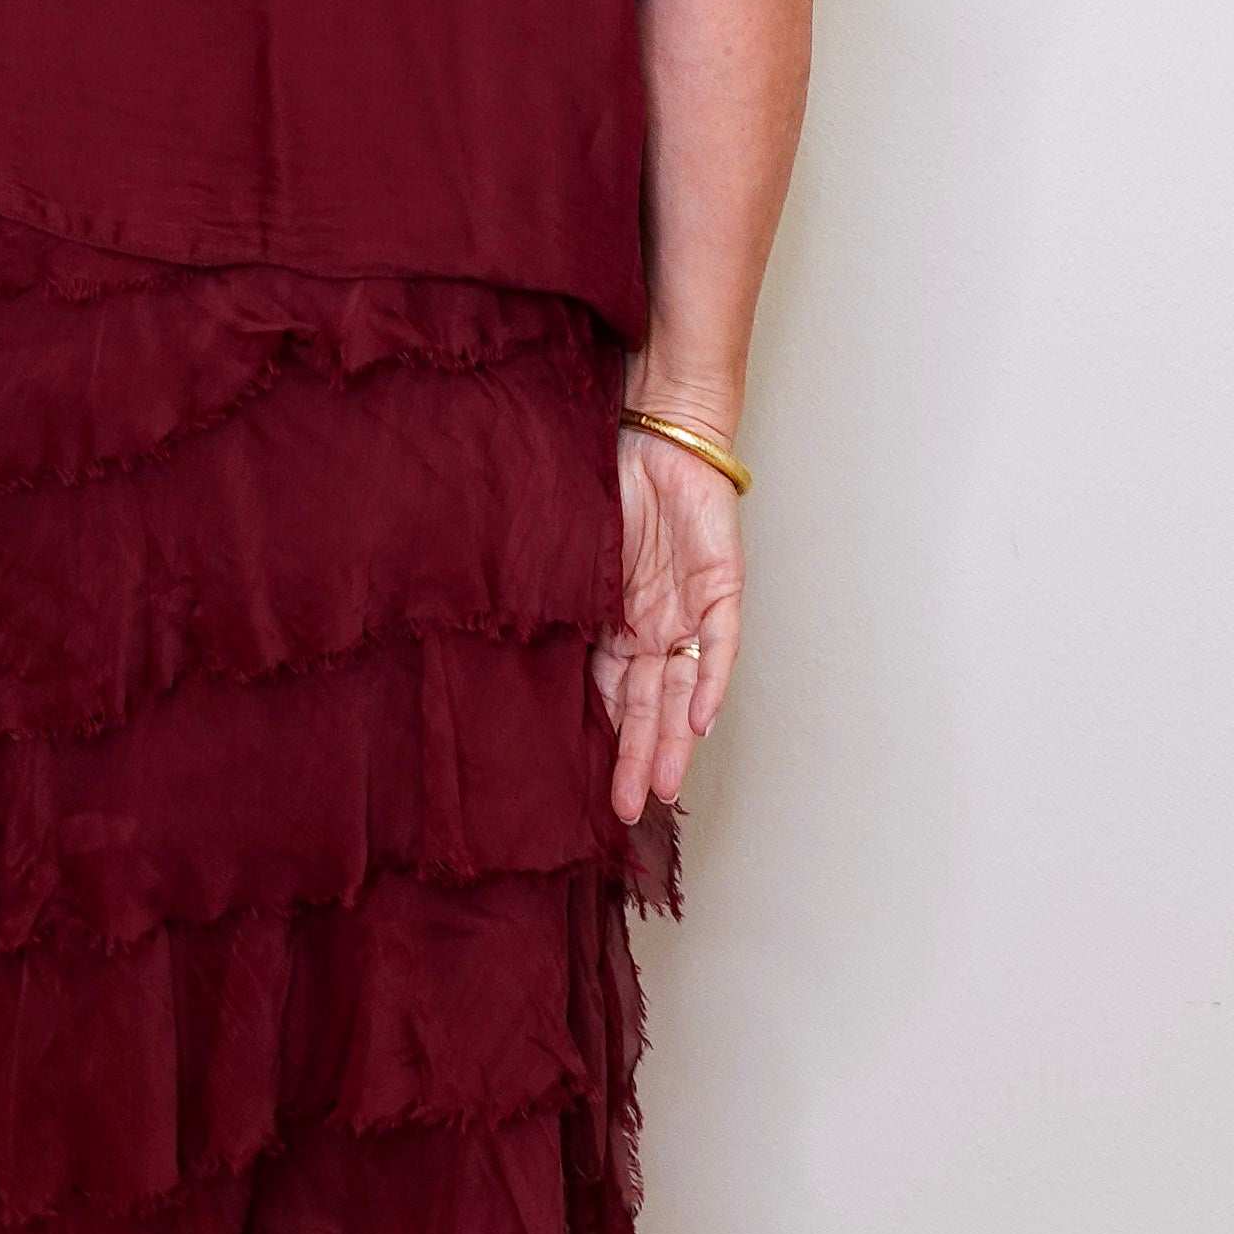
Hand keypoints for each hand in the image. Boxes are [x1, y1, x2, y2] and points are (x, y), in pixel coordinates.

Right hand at [592, 424, 743, 827]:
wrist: (658, 423)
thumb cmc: (604, 475)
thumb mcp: (570, 551)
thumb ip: (560, 604)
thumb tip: (511, 654)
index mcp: (616, 619)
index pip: (612, 694)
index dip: (606, 738)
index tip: (589, 787)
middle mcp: (654, 622)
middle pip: (649, 704)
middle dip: (639, 758)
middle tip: (627, 810)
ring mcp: (688, 606)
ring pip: (682, 687)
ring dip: (674, 738)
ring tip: (662, 787)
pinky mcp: (722, 584)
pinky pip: (717, 643)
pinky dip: (708, 682)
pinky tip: (699, 721)